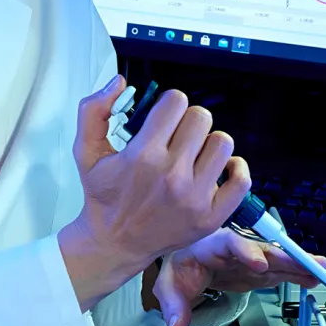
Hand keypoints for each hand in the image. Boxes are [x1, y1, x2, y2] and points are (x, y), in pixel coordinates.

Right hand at [58, 77, 241, 310]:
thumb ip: (93, 111)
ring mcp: (195, 197)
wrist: (114, 242)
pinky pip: (241, 179)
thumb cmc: (103, 196)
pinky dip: (235, 169)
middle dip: (187, 121)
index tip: (163, 117)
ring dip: (208, 143)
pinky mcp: (211, 216)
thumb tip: (119, 83)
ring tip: (192, 154)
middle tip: (175, 137)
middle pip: (200, 117)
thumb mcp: (85, 151)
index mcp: (143, 155)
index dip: (168, 105)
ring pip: (222, 143)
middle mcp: (172, 175)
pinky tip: (217, 168)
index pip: (175, 102)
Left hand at [150, 226, 325, 325]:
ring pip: (277, 259)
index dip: (246, 252)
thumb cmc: (181, 266)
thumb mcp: (170, 285)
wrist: (188, 262)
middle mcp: (236, 248)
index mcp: (212, 245)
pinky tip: (313, 278)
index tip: (259, 264)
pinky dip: (297, 274)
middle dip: (285, 256)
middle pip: (262, 249)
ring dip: (299, 264)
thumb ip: (174, 305)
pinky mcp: (259, 271)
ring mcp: (250, 259)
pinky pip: (281, 271)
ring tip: (320, 269)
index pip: (230, 244)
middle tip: (306, 263)